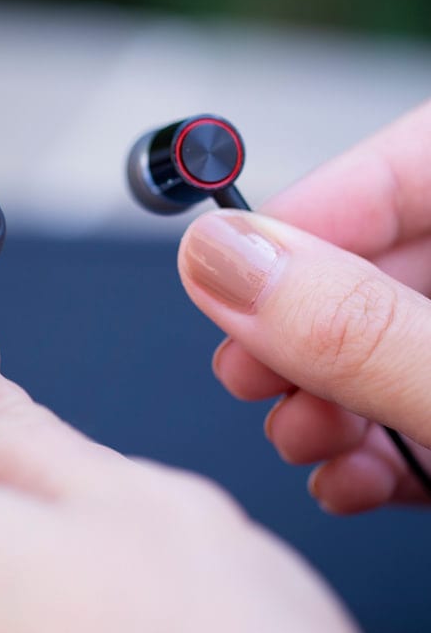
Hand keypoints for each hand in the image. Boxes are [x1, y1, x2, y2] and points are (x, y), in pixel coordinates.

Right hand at [178, 99, 430, 514]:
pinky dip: (376, 448)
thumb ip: (359, 330)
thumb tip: (222, 261)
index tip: (235, 262)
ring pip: (395, 338)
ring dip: (325, 394)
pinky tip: (350, 479)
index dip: (317, 200)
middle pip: (386, 257)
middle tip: (250, 367)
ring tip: (300, 434)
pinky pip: (424, 407)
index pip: (417, 154)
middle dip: (300, 324)